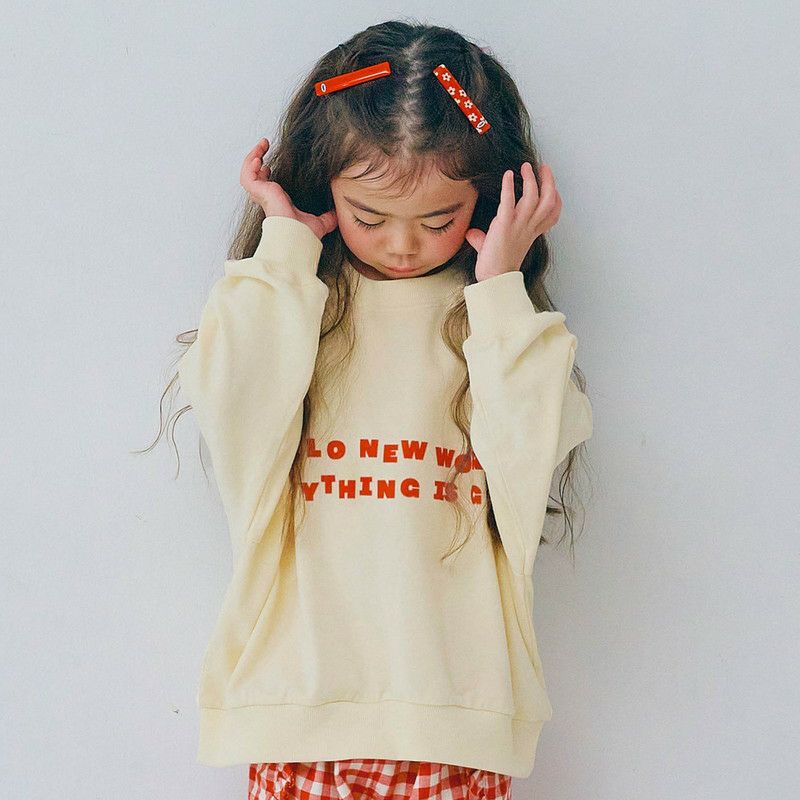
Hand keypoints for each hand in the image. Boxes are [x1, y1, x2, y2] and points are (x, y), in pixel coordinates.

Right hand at [240, 138, 337, 240]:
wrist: (298, 237)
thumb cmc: (305, 235)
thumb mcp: (321, 222)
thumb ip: (328, 217)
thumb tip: (338, 213)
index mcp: (280, 203)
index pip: (267, 187)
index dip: (266, 176)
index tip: (270, 166)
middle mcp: (269, 199)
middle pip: (255, 178)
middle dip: (257, 161)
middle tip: (264, 146)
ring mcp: (263, 195)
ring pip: (248, 174)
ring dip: (252, 157)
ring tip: (262, 144)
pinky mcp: (260, 192)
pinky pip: (248, 176)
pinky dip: (250, 165)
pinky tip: (258, 156)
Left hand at [464, 162, 561, 281]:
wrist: (493, 280)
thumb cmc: (494, 267)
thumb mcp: (493, 248)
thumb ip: (484, 238)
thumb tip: (471, 234)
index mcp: (530, 234)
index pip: (552, 215)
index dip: (557, 200)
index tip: (554, 189)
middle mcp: (528, 228)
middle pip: (548, 200)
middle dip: (549, 182)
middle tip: (544, 168)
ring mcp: (517, 226)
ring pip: (534, 197)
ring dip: (531, 179)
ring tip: (526, 167)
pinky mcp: (504, 225)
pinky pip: (509, 201)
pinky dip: (509, 186)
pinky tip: (508, 174)